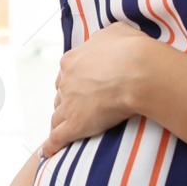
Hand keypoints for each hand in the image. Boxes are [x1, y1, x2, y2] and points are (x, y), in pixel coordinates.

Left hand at [40, 21, 153, 157]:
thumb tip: (104, 41)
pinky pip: (58, 138)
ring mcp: (69, 104)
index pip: (67, 74)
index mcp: (72, 61)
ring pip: (58, 116)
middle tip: (77, 109)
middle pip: (61, 95)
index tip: (81, 88)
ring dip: (61, 123)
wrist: (138, 71)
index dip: (74, 82)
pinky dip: (52, 146)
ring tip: (63, 132)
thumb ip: (105, 38)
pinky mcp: (75, 124)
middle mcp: (66, 81)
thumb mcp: (116, 32)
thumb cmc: (131, 50)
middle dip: (68, 102)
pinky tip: (47, 153)